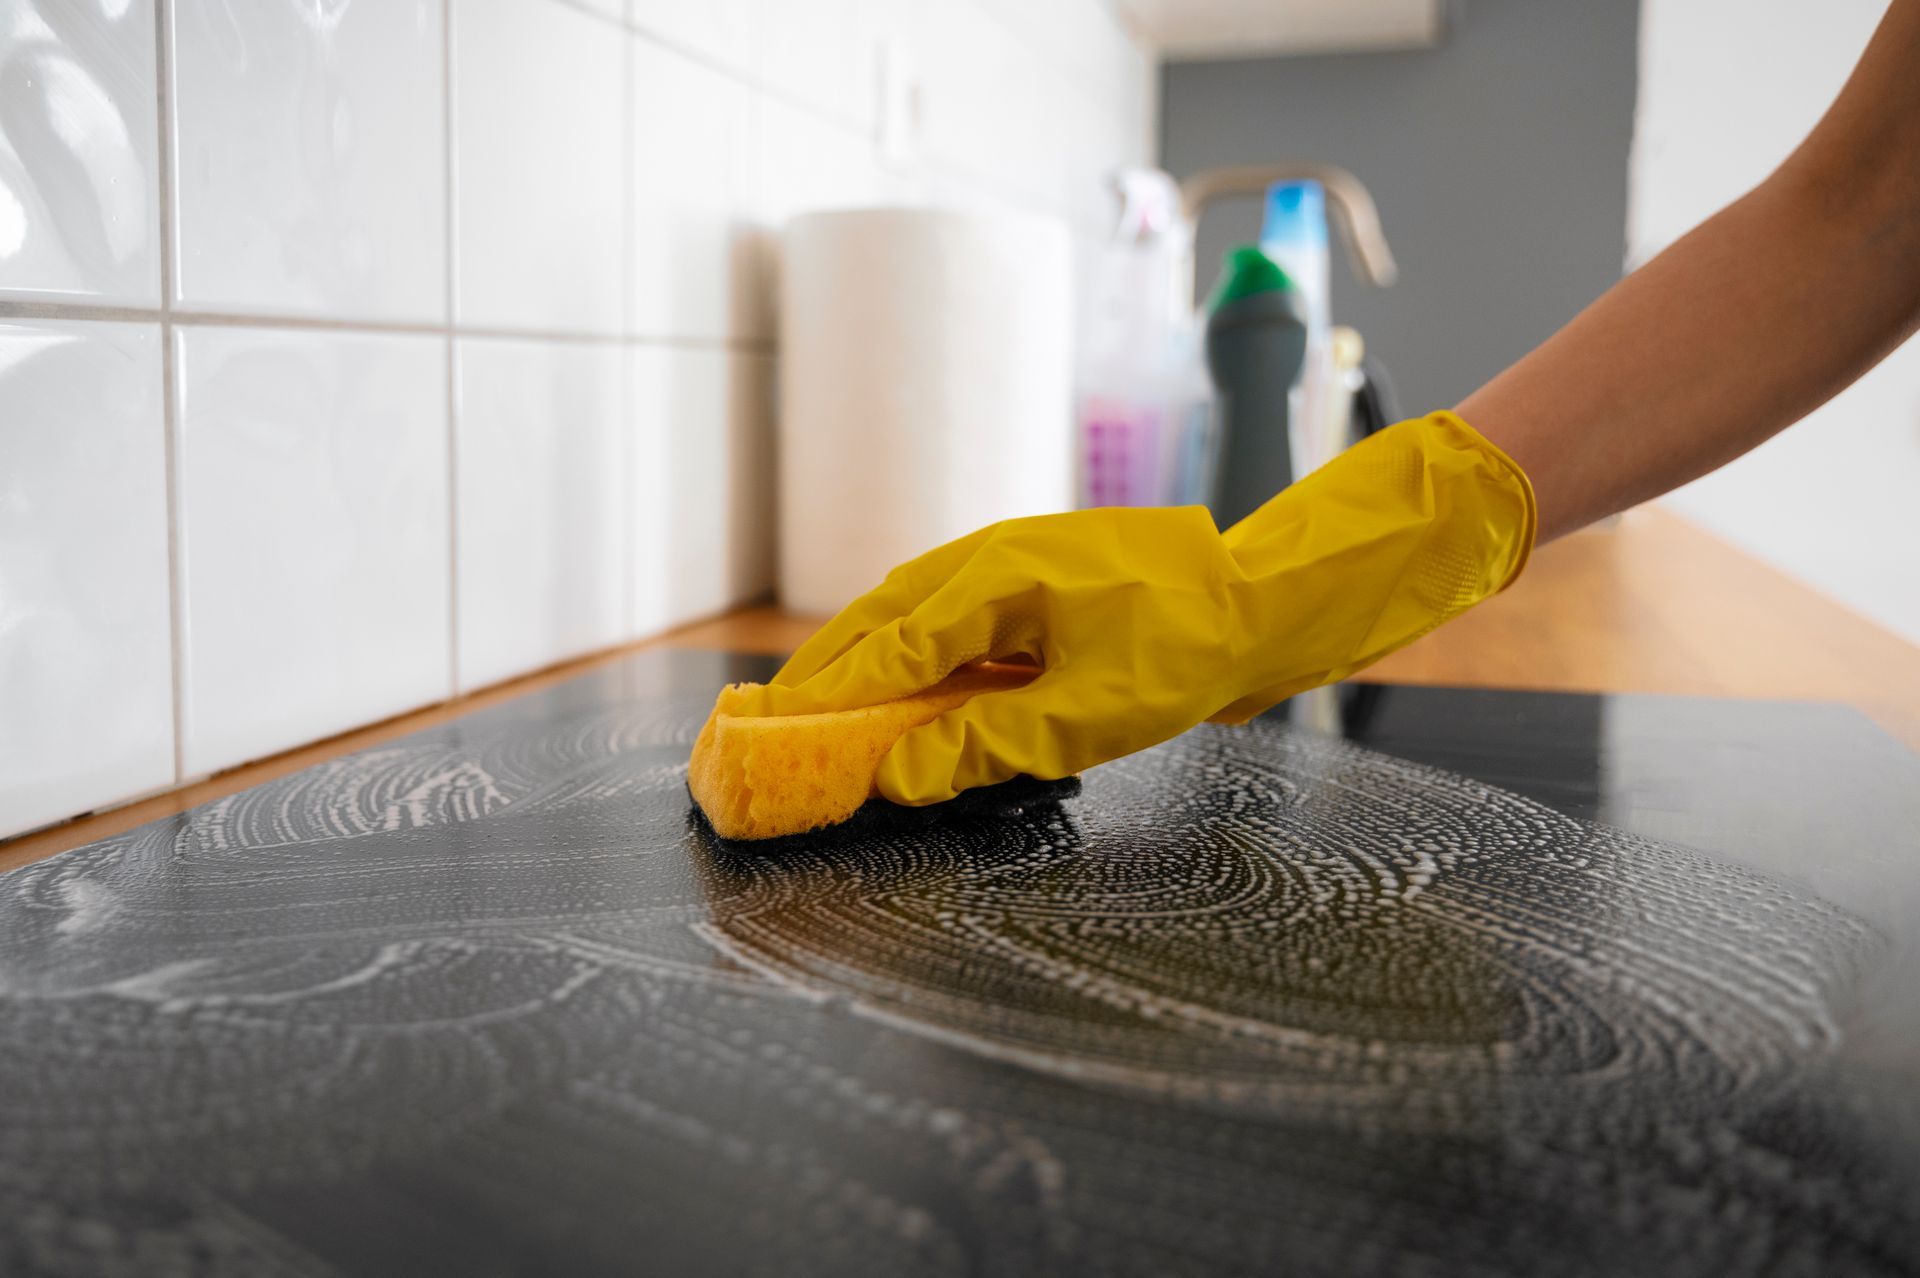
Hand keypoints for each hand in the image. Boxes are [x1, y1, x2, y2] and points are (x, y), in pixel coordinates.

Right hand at [734, 412, 1534, 805]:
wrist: (1268, 599)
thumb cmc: (1190, 647)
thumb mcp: (1088, 715)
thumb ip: (985, 744)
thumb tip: (897, 775)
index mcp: (996, 575)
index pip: (889, 645)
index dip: (829, 696)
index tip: (777, 734)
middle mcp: (994, 558)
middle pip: (884, 616)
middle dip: (828, 668)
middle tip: (772, 719)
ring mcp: (1016, 565)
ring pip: (915, 611)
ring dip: (866, 658)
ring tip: (820, 703)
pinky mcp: (1040, 586)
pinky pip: (955, 617)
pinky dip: (915, 653)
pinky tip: (907, 685)